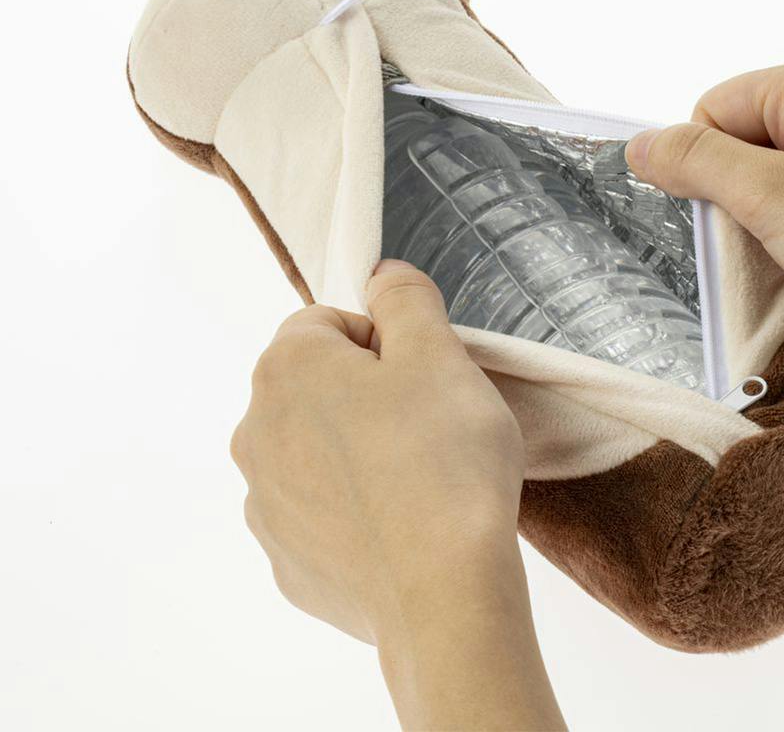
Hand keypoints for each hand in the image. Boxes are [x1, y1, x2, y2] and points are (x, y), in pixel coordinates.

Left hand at [231, 259, 564, 729]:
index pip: (327, 324)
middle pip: (316, 388)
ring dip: (356, 451)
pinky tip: (400, 526)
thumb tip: (379, 274)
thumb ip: (404, 296)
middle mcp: (255, 432)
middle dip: (366, 394)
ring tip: (417, 478)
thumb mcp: (438, 351)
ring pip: (315, 451)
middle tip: (427, 423)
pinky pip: (319, 514)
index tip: (422, 375)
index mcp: (286, 369)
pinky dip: (352, 512)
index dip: (384, 340)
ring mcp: (264, 503)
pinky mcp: (285, 561)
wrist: (445, 594)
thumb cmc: (444, 459)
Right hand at [626, 53, 783, 394]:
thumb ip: (696, 163)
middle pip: (748, 134)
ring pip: (782, 163)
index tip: (735, 215)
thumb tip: (639, 145)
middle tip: (774, 237)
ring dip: (775, 209)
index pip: (714, 108)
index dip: (708, 167)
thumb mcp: (771, 200)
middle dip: (744, 191)